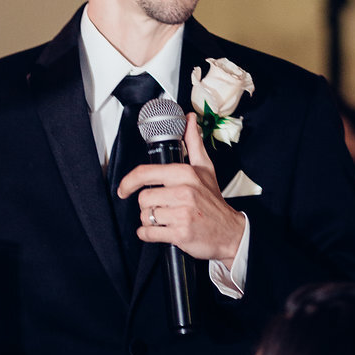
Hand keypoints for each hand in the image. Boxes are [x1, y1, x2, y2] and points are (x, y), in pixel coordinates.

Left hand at [117, 112, 245, 264]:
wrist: (230, 232)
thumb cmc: (213, 202)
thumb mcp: (205, 169)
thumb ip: (193, 143)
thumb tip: (189, 119)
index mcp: (185, 174)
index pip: (145, 173)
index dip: (128, 182)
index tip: (123, 189)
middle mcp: (183, 192)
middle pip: (143, 198)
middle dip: (149, 205)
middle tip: (163, 207)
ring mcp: (182, 213)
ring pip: (145, 216)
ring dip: (151, 221)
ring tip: (167, 219)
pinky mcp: (180, 234)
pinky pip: (149, 234)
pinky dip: (149, 235)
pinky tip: (162, 231)